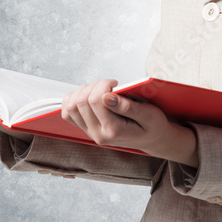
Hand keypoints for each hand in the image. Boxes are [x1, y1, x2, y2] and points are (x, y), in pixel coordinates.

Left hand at [62, 79, 194, 162]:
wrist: (152, 138)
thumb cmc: (152, 125)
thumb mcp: (148, 114)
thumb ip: (127, 106)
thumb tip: (106, 96)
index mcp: (113, 130)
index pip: (95, 100)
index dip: (103, 84)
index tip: (115, 83)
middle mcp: (98, 134)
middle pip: (80, 102)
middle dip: (94, 86)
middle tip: (109, 85)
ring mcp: (90, 132)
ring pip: (70, 107)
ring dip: (82, 91)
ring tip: (100, 90)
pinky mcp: (86, 129)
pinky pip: (68, 113)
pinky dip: (74, 100)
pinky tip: (89, 96)